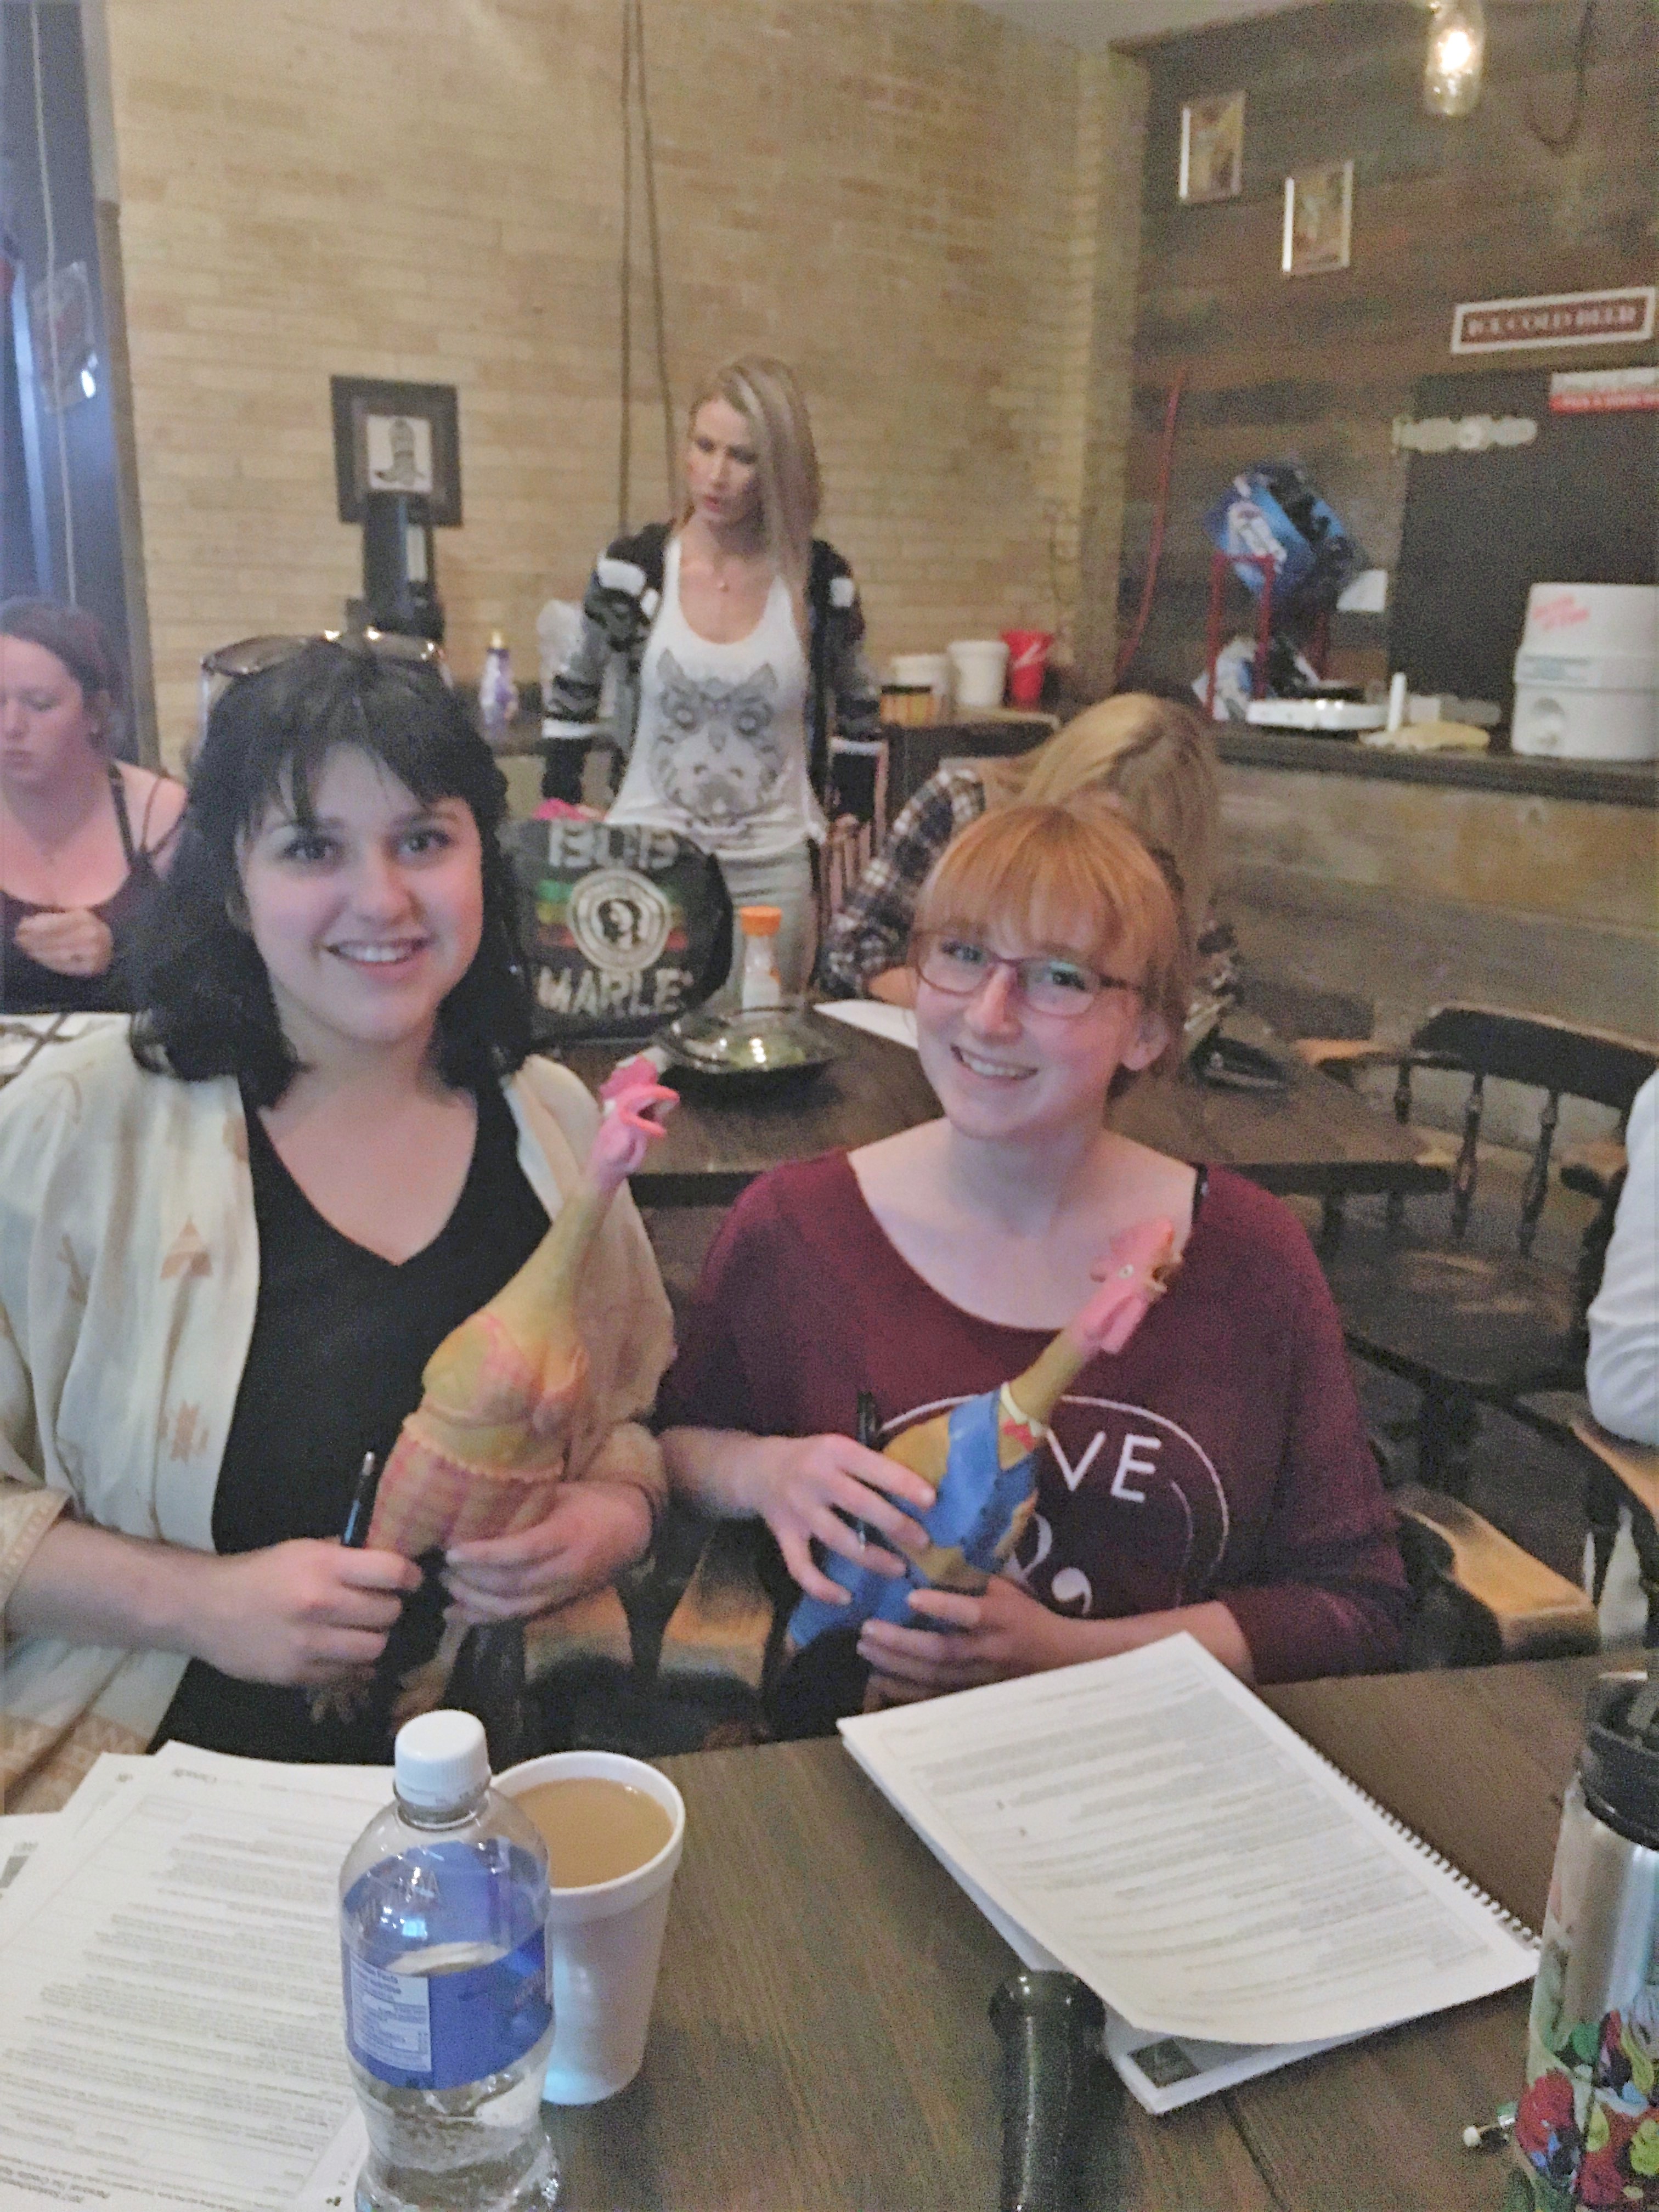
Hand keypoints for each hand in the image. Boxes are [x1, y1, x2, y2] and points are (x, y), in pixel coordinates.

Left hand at [12, 907, 114, 980]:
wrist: (113, 944)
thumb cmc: (89, 925)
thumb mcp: (74, 912)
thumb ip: (57, 915)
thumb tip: (28, 922)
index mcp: (85, 917)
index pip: (53, 924)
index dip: (34, 927)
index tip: (20, 927)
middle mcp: (91, 935)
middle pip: (54, 940)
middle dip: (33, 940)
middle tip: (19, 940)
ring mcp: (93, 954)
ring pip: (57, 954)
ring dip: (38, 952)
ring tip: (27, 949)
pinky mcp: (92, 968)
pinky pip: (64, 966)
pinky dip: (48, 962)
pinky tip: (39, 957)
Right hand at [197, 1540, 421, 1686]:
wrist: (205, 1609)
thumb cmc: (258, 1573)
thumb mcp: (302, 1550)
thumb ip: (344, 1557)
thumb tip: (388, 1562)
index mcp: (323, 1566)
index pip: (391, 1572)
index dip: (409, 1576)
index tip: (410, 1580)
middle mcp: (320, 1604)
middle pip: (388, 1613)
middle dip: (389, 1609)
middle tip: (379, 1606)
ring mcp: (310, 1644)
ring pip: (375, 1648)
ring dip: (375, 1639)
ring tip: (362, 1631)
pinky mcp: (299, 1675)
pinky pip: (349, 1675)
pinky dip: (354, 1666)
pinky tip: (344, 1653)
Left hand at [442, 1480, 652, 1623]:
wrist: (634, 1529)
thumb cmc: (595, 1501)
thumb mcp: (564, 1491)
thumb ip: (526, 1499)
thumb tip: (477, 1496)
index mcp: (567, 1535)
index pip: (521, 1551)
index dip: (485, 1555)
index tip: (453, 1551)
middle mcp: (565, 1569)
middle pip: (511, 1584)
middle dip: (472, 1581)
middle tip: (441, 1569)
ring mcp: (562, 1591)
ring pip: (512, 1608)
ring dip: (475, 1603)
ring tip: (447, 1590)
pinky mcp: (559, 1603)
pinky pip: (518, 1617)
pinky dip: (486, 1619)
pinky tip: (459, 1614)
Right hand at [749, 1434, 934, 1607]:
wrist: (758, 1468)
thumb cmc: (815, 1458)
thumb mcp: (840, 1448)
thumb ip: (870, 1466)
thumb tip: (922, 1491)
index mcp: (835, 1451)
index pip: (874, 1467)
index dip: (903, 1484)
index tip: (932, 1501)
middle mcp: (815, 1478)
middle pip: (859, 1504)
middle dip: (894, 1525)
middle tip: (924, 1542)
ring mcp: (797, 1508)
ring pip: (836, 1538)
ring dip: (870, 1558)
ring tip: (899, 1570)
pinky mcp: (783, 1534)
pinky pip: (801, 1567)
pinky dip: (822, 1586)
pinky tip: (845, 1598)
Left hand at [856, 1573, 1083, 1703]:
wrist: (1061, 1660)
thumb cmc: (1028, 1617)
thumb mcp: (1009, 1591)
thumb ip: (974, 1581)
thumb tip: (931, 1559)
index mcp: (1002, 1618)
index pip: (972, 1613)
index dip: (943, 1606)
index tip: (911, 1596)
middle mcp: (990, 1651)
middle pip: (943, 1651)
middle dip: (902, 1642)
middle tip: (867, 1628)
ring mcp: (981, 1679)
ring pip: (934, 1677)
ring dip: (896, 1664)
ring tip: (866, 1648)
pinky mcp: (974, 1696)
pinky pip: (935, 1698)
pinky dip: (905, 1691)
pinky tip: (879, 1680)